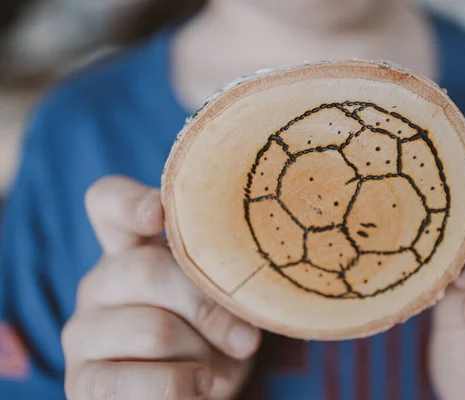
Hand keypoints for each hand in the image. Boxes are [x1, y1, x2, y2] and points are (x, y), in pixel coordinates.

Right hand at [62, 176, 260, 398]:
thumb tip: (242, 332)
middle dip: (208, 307)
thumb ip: (224, 291)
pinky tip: (197, 387)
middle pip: (147, 270)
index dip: (130, 202)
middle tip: (246, 339)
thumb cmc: (213, 337)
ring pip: (152, 330)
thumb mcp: (224, 303)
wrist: (195, 390)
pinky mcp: (81, 382)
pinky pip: (133, 382)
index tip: (159, 214)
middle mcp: (100, 283)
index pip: (108, 202)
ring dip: (201, 356)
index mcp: (131, 249)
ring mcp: (83, 331)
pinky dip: (178, 388)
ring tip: (216, 370)